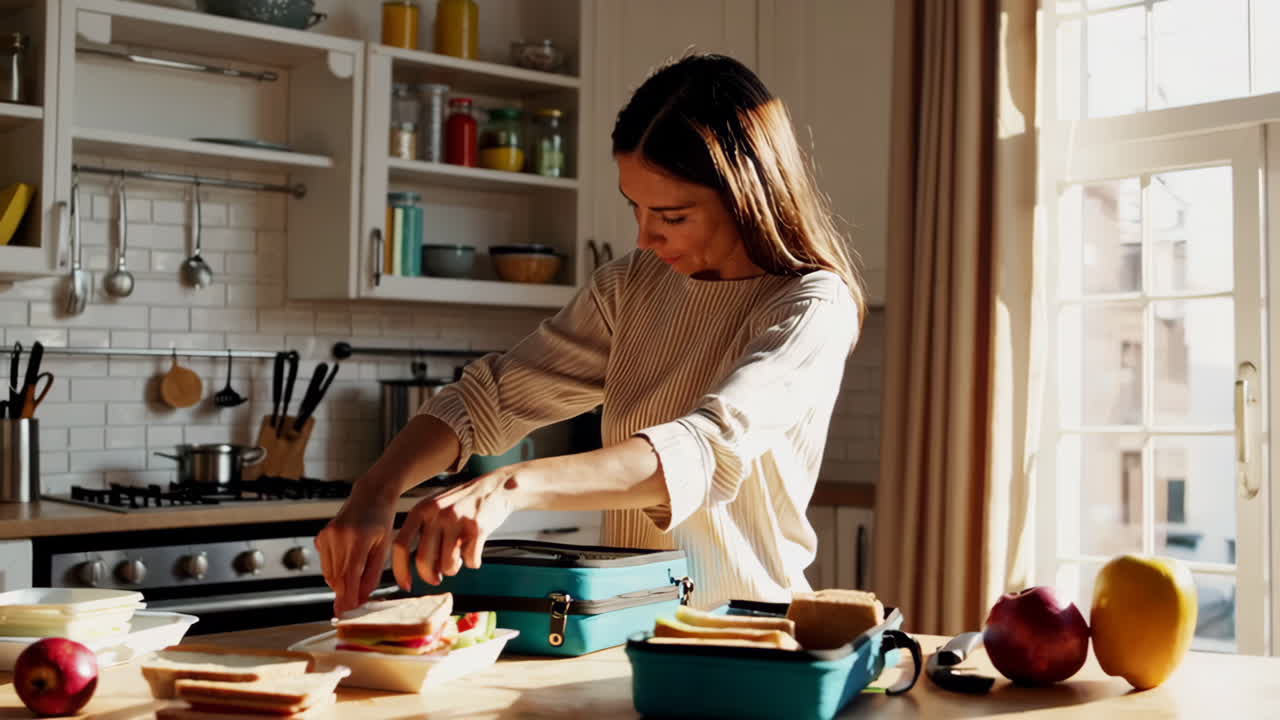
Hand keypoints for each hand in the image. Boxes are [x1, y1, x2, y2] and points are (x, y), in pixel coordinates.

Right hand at [316, 485, 398, 615]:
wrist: (371, 496)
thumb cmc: (382, 522)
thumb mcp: (384, 548)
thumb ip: (372, 574)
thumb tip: (361, 598)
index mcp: (357, 538)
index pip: (350, 575)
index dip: (348, 596)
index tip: (347, 613)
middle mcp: (338, 536)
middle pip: (338, 577)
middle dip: (345, 594)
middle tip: (356, 605)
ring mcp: (327, 535)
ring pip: (329, 574)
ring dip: (341, 584)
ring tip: (356, 581)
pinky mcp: (321, 536)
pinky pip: (326, 565)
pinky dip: (335, 573)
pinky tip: (348, 567)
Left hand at [393, 465, 528, 587]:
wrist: (496, 488)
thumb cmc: (464, 503)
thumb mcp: (436, 508)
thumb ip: (424, 532)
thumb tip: (418, 568)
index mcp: (422, 509)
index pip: (401, 545)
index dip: (400, 570)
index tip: (406, 584)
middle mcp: (437, 513)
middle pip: (423, 560)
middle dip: (430, 577)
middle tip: (437, 579)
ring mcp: (457, 520)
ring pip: (447, 565)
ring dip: (453, 569)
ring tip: (459, 559)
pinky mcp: (477, 528)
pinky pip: (470, 561)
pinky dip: (473, 562)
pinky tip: (475, 550)